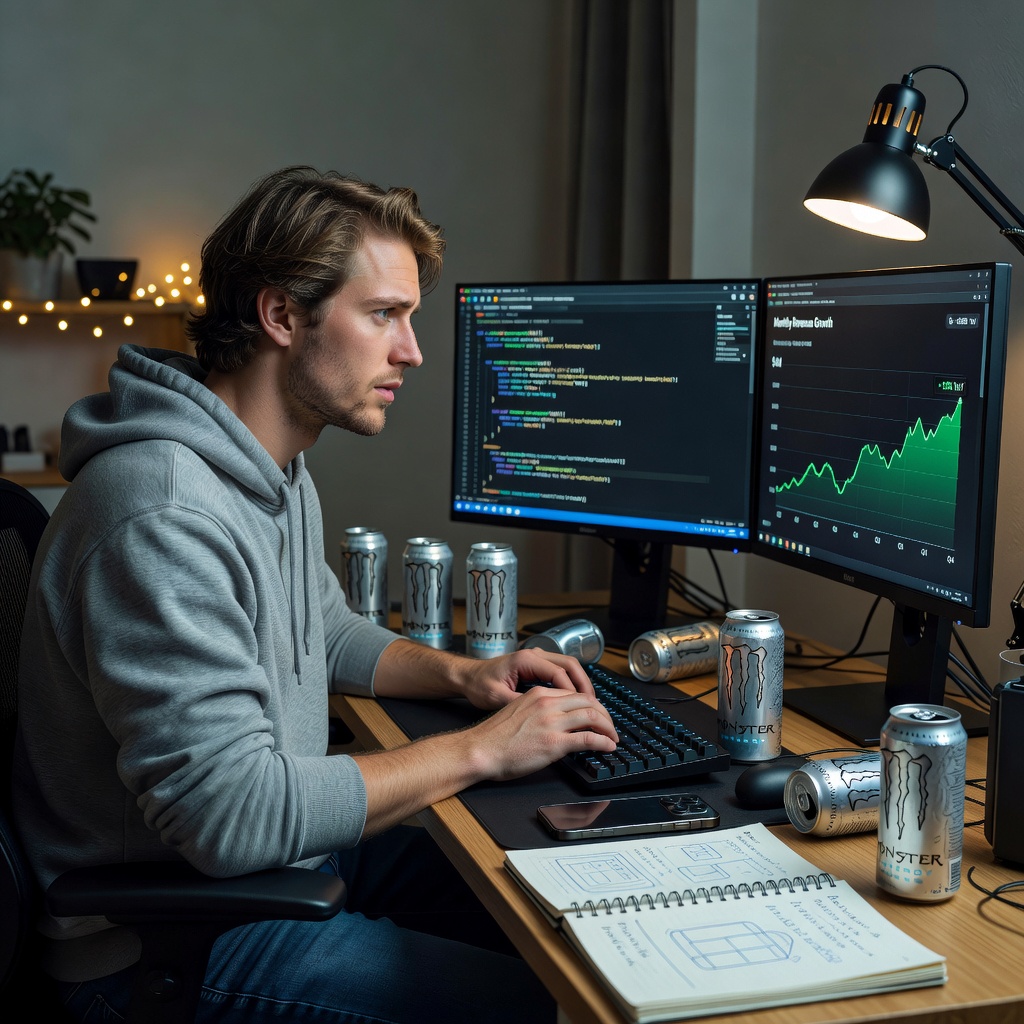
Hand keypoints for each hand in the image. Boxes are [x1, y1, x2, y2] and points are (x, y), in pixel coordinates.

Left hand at [458, 647, 594, 710]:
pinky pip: (560, 672)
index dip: (573, 691)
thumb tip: (542, 716)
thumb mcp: (497, 698)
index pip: (559, 672)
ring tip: (590, 704)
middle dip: (584, 685)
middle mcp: (534, 655)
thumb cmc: (479, 685)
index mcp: (526, 660)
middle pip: (570, 664)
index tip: (583, 708)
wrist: (467, 676)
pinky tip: (575, 700)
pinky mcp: (536, 666)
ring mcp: (536, 658)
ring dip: (580, 684)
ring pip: (568, 667)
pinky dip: (571, 684)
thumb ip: (521, 703)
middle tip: (595, 706)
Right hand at [463, 684, 618, 781]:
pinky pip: (588, 738)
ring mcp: (552, 722)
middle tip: (610, 726)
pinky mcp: (554, 743)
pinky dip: (603, 742)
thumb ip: (538, 711)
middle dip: (605, 714)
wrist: (480, 750)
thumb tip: (555, 722)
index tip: (597, 715)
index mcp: (539, 694)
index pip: (575, 694)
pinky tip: (608, 747)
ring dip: (608, 727)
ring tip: (613, 737)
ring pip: (593, 716)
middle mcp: (547, 703)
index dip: (591, 705)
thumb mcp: (518, 712)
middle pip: (589, 701)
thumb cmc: (493, 737)